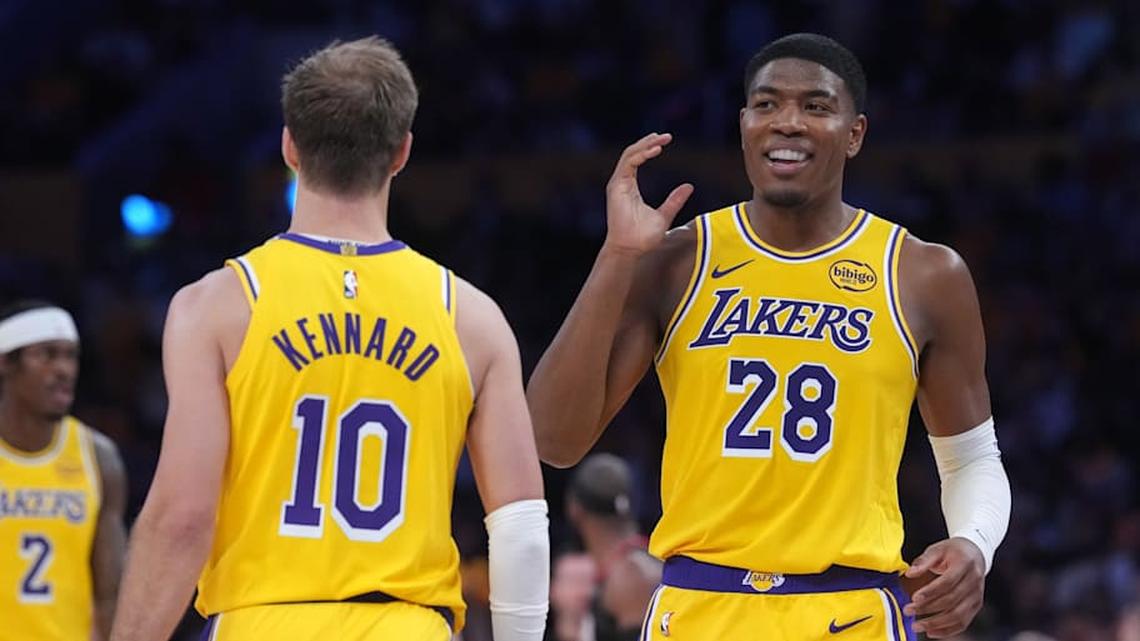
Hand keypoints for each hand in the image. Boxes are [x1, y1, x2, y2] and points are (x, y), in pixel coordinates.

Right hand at [604, 133, 693, 255]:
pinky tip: (654, 151)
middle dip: (649, 142)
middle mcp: (622, 182)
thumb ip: (674, 201)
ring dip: (645, 145)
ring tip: (661, 139)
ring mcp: (617, 184)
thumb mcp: (664, 215)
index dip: (650, 148)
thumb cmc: (643, 237)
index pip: (637, 159)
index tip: (666, 141)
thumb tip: (689, 187)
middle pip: (633, 153)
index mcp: (630, 186)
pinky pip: (628, 164)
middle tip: (666, 136)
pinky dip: (640, 154)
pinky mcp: (616, 186)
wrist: (631, 249)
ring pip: (629, 154)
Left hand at [903, 538, 985, 637]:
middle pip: (951, 600)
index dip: (931, 592)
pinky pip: (963, 622)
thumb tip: (910, 573)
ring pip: (958, 615)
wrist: (975, 553)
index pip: (948, 582)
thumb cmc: (953, 551)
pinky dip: (948, 630)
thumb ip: (924, 561)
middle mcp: (974, 581)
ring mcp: (977, 595)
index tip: (914, 598)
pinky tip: (932, 632)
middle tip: (908, 611)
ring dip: (936, 623)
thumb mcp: (937, 549)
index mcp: (965, 564)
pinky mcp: (976, 606)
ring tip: (917, 625)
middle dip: (928, 608)